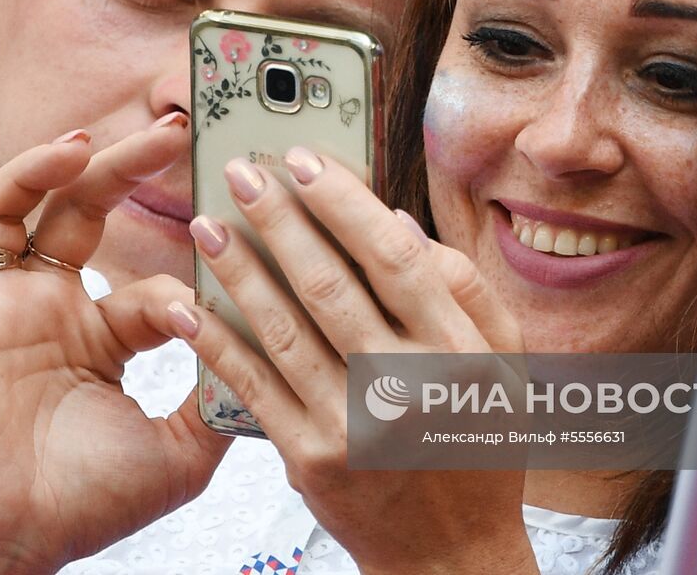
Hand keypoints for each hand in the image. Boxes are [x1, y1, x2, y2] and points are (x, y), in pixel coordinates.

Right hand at [0, 117, 229, 574]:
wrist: (13, 542)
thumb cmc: (88, 503)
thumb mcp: (180, 449)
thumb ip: (220, 398)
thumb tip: (273, 351)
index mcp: (102, 334)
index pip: (146, 273)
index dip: (181, 265)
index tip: (221, 247)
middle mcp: (50, 309)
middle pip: (80, 211)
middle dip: (120, 166)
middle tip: (168, 129)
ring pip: (8, 212)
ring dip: (35, 169)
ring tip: (76, 143)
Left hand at [164, 148, 537, 574]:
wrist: (451, 554)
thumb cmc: (478, 446)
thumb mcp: (507, 365)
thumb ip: (464, 289)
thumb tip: (398, 223)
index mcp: (458, 352)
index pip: (395, 257)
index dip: (344, 202)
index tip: (305, 160)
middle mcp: (406, 386)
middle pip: (330, 283)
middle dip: (278, 219)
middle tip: (242, 173)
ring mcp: (354, 425)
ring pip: (283, 328)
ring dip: (237, 270)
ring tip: (207, 224)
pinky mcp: (310, 459)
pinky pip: (253, 387)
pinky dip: (217, 343)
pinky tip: (189, 306)